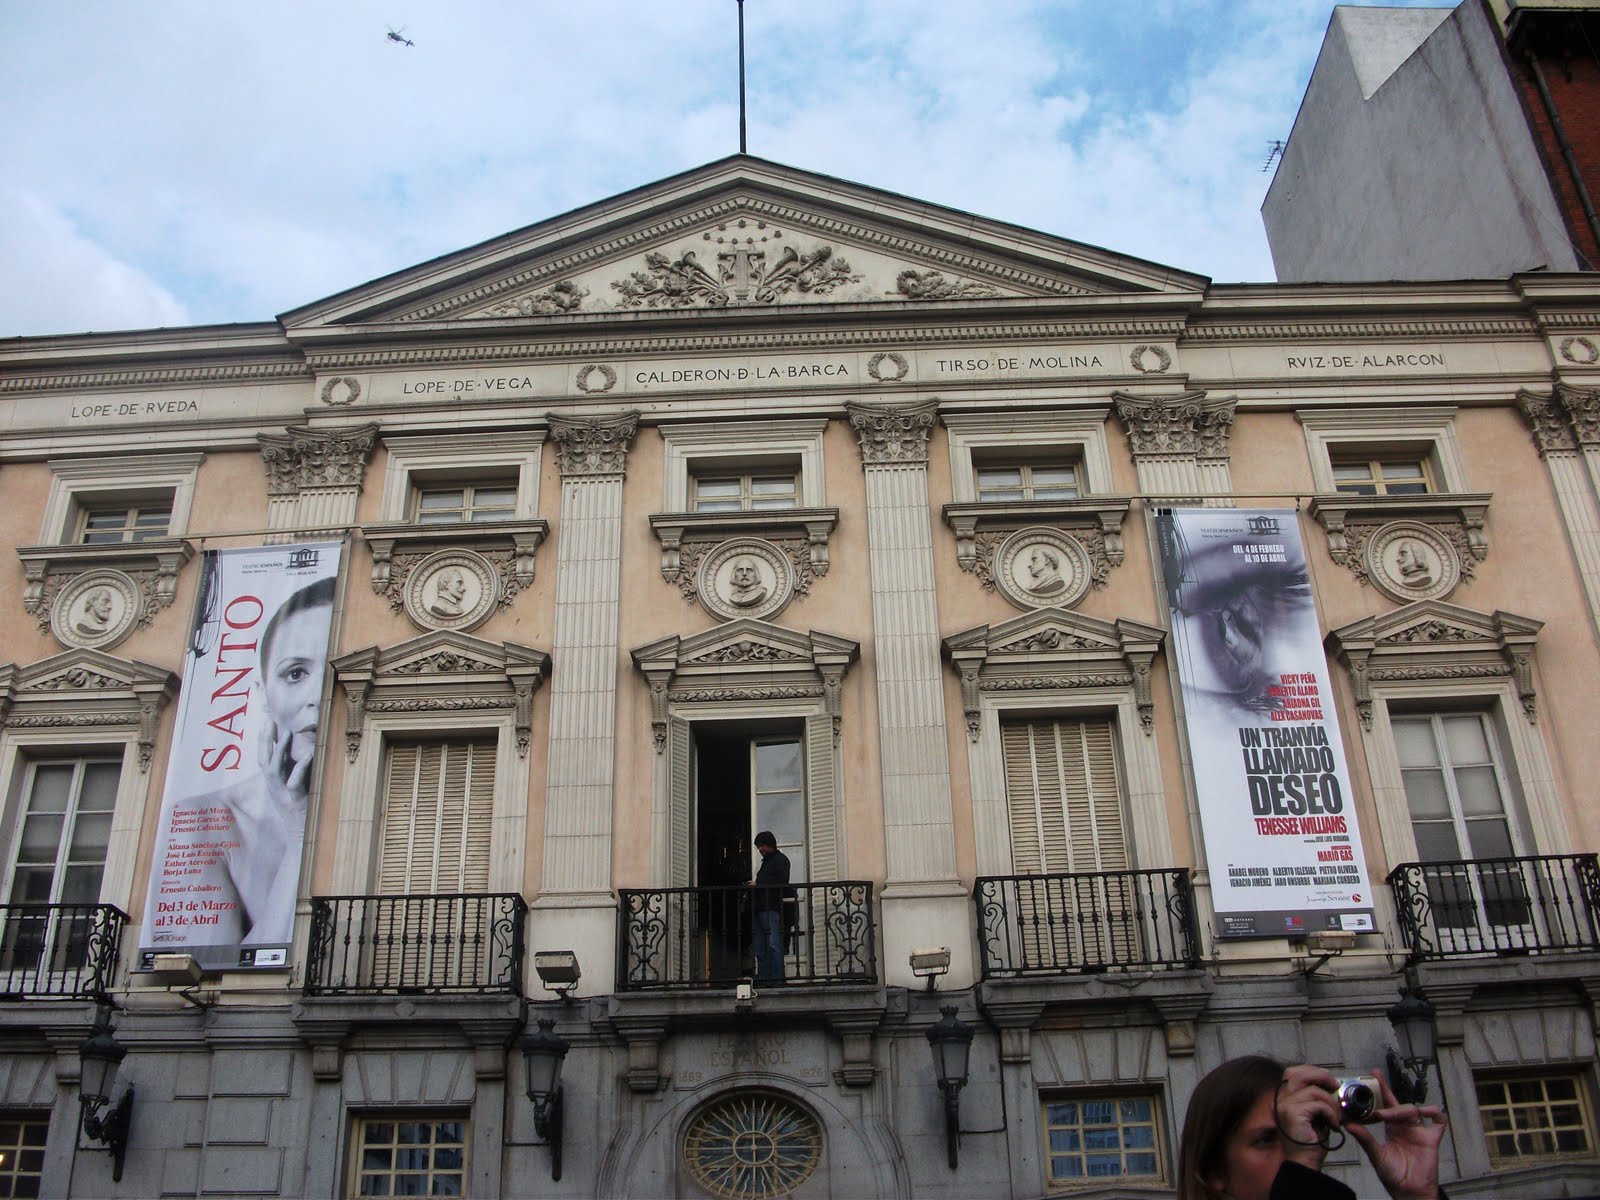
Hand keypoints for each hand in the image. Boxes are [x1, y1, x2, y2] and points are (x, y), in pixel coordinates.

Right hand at [258, 718, 311, 804]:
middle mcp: (273, 786)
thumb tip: (299, 750)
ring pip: (275, 769)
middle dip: (264, 740)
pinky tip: (308, 755)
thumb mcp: (291, 787)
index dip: (263, 741)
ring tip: (287, 732)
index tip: (265, 721)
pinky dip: (300, 768)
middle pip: (264, 759)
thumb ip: (292, 771)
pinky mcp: (293, 800)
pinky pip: (294, 782)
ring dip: (279, 750)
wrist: (300, 833)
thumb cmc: (299, 808)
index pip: (264, 758)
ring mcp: (281, 793)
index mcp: (272, 782)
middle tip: (268, 721)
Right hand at [1274, 1064, 1344, 1172]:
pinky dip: (1331, 1113)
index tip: (1328, 1078)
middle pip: (1299, 1074)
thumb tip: (1330, 1085)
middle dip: (1321, 1076)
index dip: (1311, 1071)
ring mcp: (1285, 1106)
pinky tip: (1334, 1124)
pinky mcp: (1293, 1114)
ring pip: (1314, 1091)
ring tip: (1337, 1117)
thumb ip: (1314, 1099)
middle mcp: (1280, 1100)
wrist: (1304, 1163)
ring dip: (1332, 1103)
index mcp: (1283, 1098)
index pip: (1292, 1072)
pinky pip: (1319, 1105)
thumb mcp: (1312, 1114)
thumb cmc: (1310, 1142)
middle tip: (1335, 1086)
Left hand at [1346, 1071, 1445, 1199]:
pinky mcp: (1431, 1139)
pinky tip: (1427, 1111)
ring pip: (1414, 1109)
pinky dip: (1435, 1113)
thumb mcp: (1376, 1155)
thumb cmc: (1393, 1175)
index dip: (1379, 1091)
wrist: (1409, 1191)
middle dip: (1387, 1090)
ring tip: (1390, 1116)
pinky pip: (1438, 1121)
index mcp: (1391, 1128)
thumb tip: (1349, 1125)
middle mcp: (1405, 1127)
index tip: (1371, 1076)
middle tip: (1376, 1080)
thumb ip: (1365, 1139)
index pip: (1384, 1105)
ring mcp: (1419, 1131)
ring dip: (1403, 1109)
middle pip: (1397, 1103)